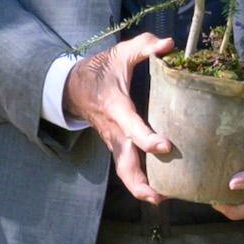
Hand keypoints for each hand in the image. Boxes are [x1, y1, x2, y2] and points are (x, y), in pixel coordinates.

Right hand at [62, 31, 177, 202]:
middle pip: (123, 164)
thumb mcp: (120, 53)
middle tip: (159, 195)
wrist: (72, 86)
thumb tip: (170, 45)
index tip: (166, 146)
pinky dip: (139, 181)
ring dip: (139, 188)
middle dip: (139, 182)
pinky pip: (126, 167)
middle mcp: (113, 130)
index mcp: (116, 108)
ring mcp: (113, 141)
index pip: (131, 127)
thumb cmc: (100, 70)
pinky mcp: (116, 146)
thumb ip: (145, 46)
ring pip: (123, 171)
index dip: (146, 138)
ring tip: (161, 198)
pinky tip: (159, 188)